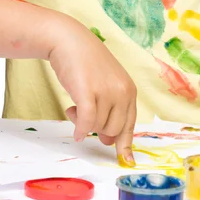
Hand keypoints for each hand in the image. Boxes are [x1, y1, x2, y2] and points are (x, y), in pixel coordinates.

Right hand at [48, 16, 136, 165]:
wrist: (68, 40)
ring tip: (75, 105)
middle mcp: (122, 91)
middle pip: (112, 130)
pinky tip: (73, 125)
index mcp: (129, 90)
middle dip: (96, 128)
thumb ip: (112, 110)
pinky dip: (79, 128)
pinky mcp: (88, 92)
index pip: (130, 124)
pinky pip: (86, 122)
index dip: (125, 143)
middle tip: (83, 114)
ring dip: (83, 123)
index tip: (126, 159)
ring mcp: (106, 91)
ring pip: (97, 127)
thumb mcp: (106, 85)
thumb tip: (109, 141)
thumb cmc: (86, 63)